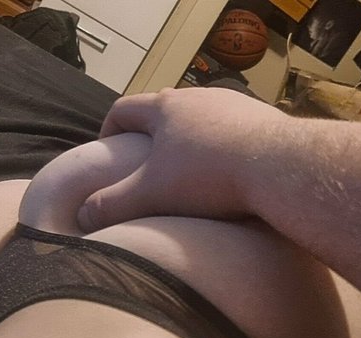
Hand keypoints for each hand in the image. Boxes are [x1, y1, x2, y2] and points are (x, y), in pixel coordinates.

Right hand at [78, 87, 287, 231]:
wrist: (277, 167)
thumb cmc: (206, 176)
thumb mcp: (150, 194)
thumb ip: (112, 204)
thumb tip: (82, 216)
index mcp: (165, 108)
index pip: (123, 109)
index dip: (109, 130)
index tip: (107, 152)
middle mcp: (197, 98)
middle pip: (162, 109)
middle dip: (150, 135)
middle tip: (147, 165)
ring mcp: (232, 104)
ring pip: (198, 118)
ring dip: (187, 139)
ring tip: (188, 170)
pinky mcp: (261, 118)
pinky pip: (230, 128)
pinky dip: (220, 146)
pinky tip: (227, 171)